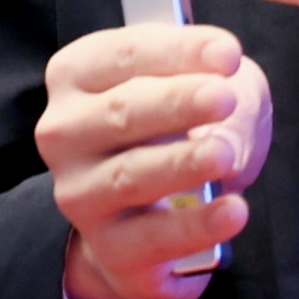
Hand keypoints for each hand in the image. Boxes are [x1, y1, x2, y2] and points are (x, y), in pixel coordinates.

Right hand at [38, 25, 268, 298]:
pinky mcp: (109, 247)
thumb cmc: (173, 133)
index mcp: (77, 77)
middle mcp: (65, 132)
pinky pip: (153, 238)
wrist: (146, 217)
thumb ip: (224, 92)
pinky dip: (195, 226)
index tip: (228, 54)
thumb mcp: (206, 91)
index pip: (124, 55)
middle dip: (175, 103)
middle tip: (224, 97)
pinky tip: (233, 211)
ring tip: (224, 155)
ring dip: (180, 163)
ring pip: (130, 176)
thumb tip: (229, 131)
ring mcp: (80, 193)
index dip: (178, 51)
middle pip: (120, 111)